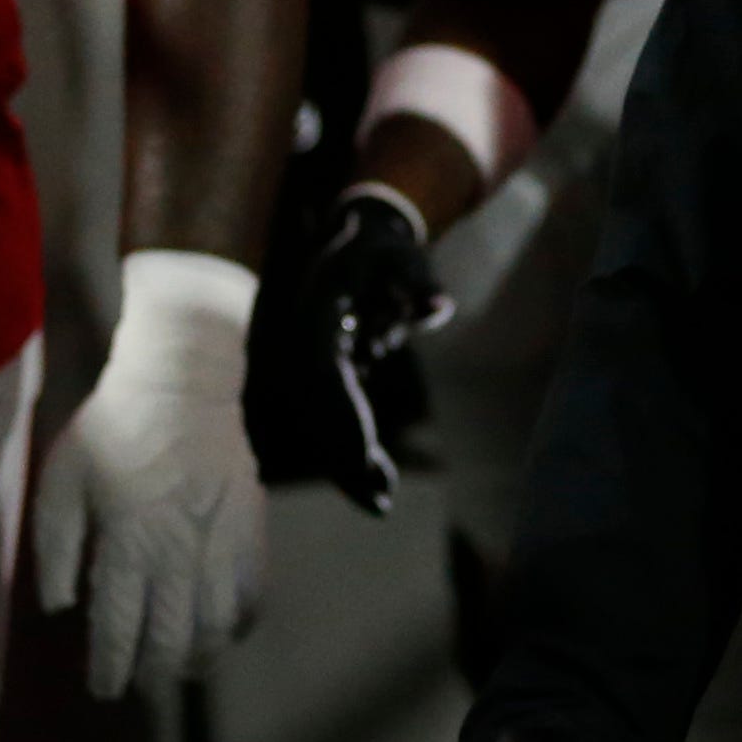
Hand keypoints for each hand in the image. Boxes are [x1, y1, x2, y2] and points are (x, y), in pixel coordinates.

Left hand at [34, 250, 266, 695]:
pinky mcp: (251, 523)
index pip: (118, 624)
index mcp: (127, 538)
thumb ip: (55, 548)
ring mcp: (222, 536)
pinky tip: (225, 633)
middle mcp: (178, 546)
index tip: (103, 690)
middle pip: (173, 634)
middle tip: (142, 692)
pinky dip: (241, 620)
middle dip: (156, 675)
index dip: (110, 667)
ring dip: (201, 656)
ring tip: (184, 672)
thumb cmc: (110, 431)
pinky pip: (254, 587)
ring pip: (218, 620)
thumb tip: (63, 608)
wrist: (183, 382)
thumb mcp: (59, 482)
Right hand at [247, 185, 450, 512]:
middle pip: (319, 411)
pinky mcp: (323, 376)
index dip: (342, 418)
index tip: (365, 457)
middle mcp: (302, 345)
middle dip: (345, 455)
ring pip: (323, 424)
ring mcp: (308, 363)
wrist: (357, 237)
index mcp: (316, 315)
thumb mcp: (403, 254)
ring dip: (347, 465)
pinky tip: (379, 485)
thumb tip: (439, 307)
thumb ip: (419, 280)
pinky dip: (353, 450)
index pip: (323, 375)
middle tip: (380, 500)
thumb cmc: (384, 247)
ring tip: (382, 503)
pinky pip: (334, 420)